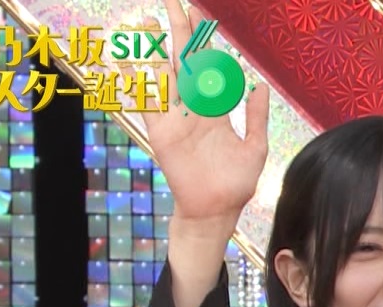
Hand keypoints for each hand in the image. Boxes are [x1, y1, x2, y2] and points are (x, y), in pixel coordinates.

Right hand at [135, 0, 269, 230]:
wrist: (217, 210)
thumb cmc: (236, 183)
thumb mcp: (255, 146)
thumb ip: (256, 116)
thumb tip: (259, 84)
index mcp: (216, 110)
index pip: (209, 67)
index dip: (205, 42)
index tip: (200, 15)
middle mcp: (193, 109)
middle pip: (184, 62)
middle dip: (180, 33)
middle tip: (173, 2)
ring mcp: (175, 118)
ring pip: (162, 75)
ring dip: (154, 48)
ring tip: (146, 21)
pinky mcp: (161, 131)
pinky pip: (146, 102)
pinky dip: (134, 81)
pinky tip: (123, 60)